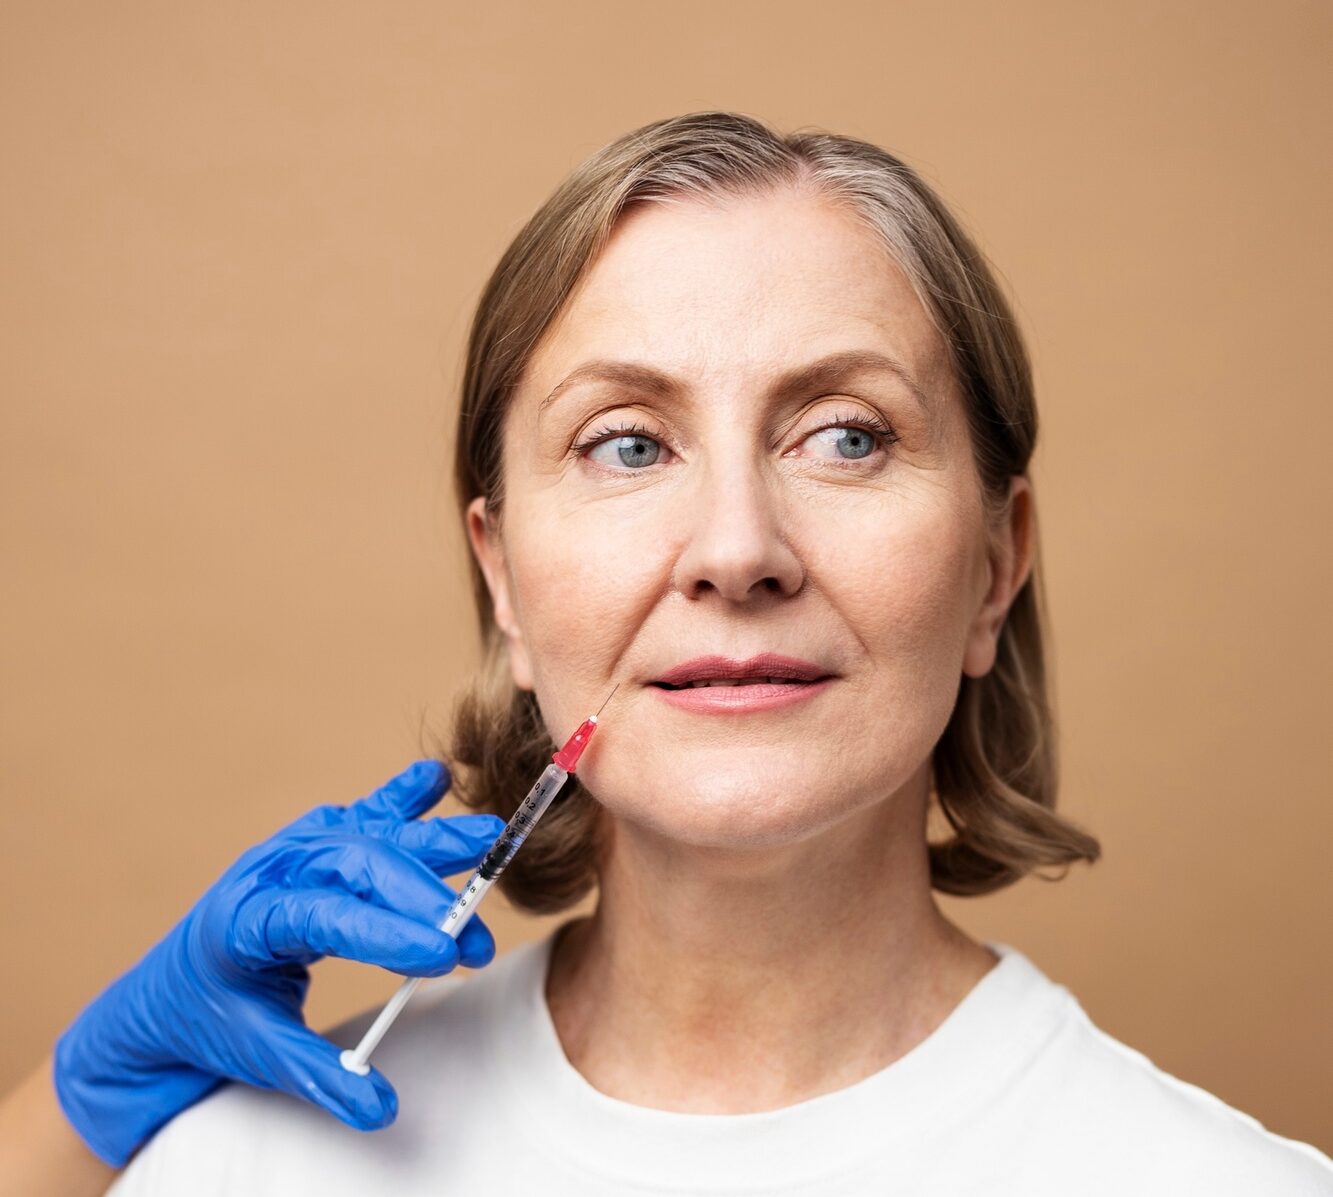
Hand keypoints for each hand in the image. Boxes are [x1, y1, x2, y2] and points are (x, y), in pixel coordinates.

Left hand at [52, 760, 505, 1166]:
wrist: (166, 995)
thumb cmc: (210, 1021)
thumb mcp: (257, 1053)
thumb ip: (320, 1076)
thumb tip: (381, 1108)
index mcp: (245, 919)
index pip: (327, 916)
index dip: (389, 933)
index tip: (444, 957)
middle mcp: (269, 871)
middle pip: (356, 865)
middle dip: (423, 900)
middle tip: (474, 943)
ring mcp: (292, 849)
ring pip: (368, 833)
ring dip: (430, 840)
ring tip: (490, 841)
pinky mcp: (313, 844)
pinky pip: (363, 814)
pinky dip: (400, 798)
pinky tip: (435, 778)